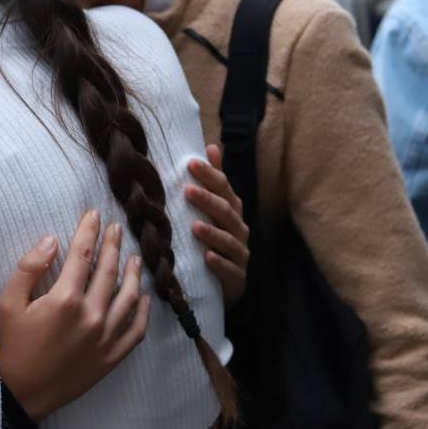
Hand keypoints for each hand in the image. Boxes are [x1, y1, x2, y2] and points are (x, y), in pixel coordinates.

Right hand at [0, 209, 149, 420]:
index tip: (94, 215)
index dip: (89, 231)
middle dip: (112, 245)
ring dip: (132, 274)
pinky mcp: (110, 358)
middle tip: (117, 229)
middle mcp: (91, 316)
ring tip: (134, 257)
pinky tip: (143, 299)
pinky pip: (135, 331)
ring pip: (128, 298)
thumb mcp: (8, 303)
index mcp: (64, 299)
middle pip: (108, 271)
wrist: (18, 396)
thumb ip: (29, 268)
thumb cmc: (8, 347)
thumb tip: (51, 240)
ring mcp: (104, 338)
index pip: (82, 254)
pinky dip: (142, 312)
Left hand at [184, 144, 250, 304]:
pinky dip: (219, 263)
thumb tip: (211, 146)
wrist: (226, 282)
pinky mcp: (237, 277)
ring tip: (194, 226)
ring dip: (212, 233)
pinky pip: (230, 269)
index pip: (224, 188)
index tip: (190, 163)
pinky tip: (207, 258)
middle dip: (207, 200)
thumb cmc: (217, 239)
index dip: (209, 175)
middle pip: (225, 212)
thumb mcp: (215, 209)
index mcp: (232, 210)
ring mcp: (240, 254)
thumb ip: (215, 180)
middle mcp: (238, 229)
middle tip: (187, 190)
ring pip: (228, 241)